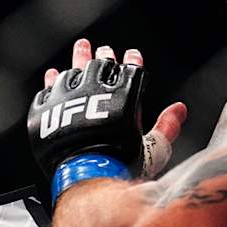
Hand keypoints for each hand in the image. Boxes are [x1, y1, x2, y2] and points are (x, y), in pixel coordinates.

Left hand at [38, 42, 187, 178]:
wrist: (88, 176)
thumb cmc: (122, 167)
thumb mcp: (155, 149)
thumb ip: (167, 127)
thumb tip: (179, 110)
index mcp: (124, 98)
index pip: (130, 70)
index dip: (131, 61)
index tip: (131, 54)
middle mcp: (95, 91)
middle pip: (100, 66)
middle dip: (104, 56)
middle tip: (104, 50)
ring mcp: (68, 99)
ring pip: (73, 72)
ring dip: (78, 59)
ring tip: (81, 49)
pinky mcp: (48, 111)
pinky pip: (48, 90)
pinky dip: (51, 82)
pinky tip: (53, 76)